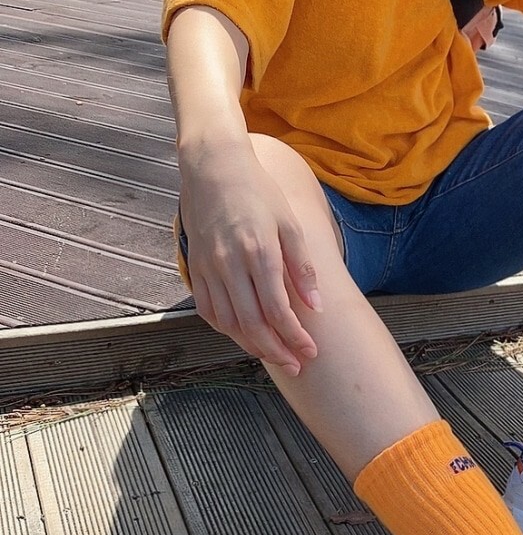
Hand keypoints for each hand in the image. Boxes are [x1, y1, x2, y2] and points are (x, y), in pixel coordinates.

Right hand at [178, 140, 320, 376]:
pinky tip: (244, 336)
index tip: (311, 352)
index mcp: (259, 252)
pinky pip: (208, 310)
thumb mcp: (290, 224)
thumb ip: (303, 267)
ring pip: (229, 322)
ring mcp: (208, 267)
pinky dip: (226, 329)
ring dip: (252, 345)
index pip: (277, 310)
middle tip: (296, 366)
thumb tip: (316, 306)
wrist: (213, 167)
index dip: (295, 337)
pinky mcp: (195, 266)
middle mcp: (230, 264)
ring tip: (274, 356)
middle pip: (252, 324)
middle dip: (276, 351)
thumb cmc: (259, 193)